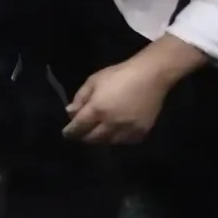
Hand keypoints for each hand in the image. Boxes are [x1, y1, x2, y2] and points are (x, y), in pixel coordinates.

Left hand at [63, 54, 177, 144]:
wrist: (151, 76)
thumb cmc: (119, 74)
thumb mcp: (94, 80)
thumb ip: (80, 98)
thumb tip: (70, 113)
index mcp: (97, 110)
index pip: (78, 127)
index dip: (70, 132)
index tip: (66, 133)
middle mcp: (111, 124)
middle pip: (92, 138)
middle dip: (83, 137)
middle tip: (80, 134)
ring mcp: (127, 130)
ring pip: (108, 142)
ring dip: (100, 139)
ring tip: (97, 133)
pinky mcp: (141, 133)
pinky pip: (124, 141)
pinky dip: (117, 139)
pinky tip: (115, 132)